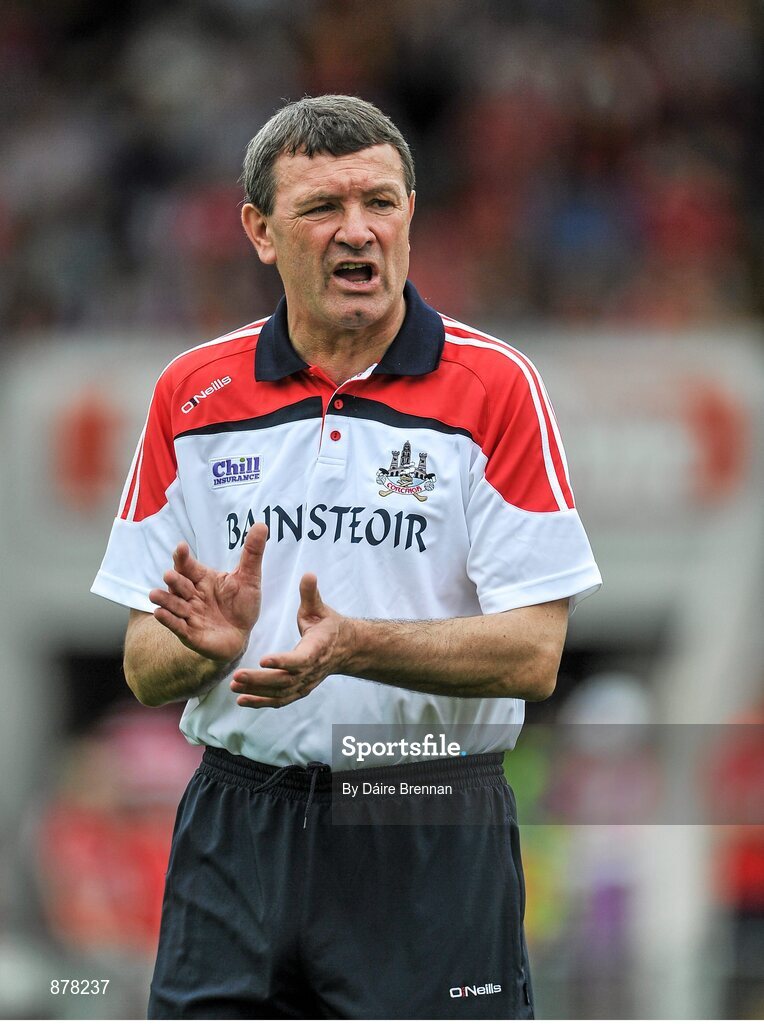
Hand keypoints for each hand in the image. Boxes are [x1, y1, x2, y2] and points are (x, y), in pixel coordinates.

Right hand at [149, 523, 267, 664]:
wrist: (241, 636)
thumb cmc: (242, 605)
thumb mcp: (250, 578)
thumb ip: (252, 554)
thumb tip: (261, 524)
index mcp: (203, 579)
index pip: (190, 566)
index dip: (183, 557)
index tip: (180, 547)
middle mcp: (192, 595)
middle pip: (180, 585)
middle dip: (174, 580)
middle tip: (170, 575)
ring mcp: (189, 614)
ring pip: (174, 605)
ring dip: (164, 599)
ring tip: (155, 594)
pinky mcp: (190, 633)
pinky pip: (177, 626)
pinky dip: (168, 620)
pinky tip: (160, 613)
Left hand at [230, 573, 349, 708]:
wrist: (345, 649)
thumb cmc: (328, 625)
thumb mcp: (320, 608)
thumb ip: (311, 594)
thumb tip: (308, 574)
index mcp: (317, 649)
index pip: (300, 659)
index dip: (283, 661)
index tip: (263, 659)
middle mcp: (311, 670)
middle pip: (285, 680)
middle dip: (260, 680)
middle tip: (237, 675)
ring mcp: (305, 683)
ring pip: (280, 693)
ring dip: (257, 692)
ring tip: (235, 686)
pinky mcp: (299, 690)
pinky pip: (280, 700)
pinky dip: (261, 702)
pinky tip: (242, 700)